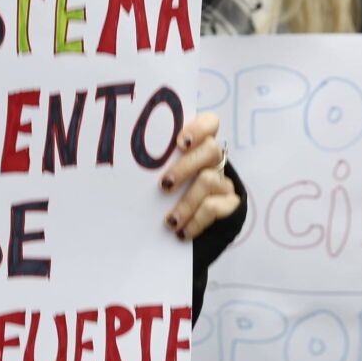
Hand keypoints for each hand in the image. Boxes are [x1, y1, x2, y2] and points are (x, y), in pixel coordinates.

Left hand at [160, 112, 238, 241]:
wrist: (195, 237)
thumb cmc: (169, 200)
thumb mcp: (165, 180)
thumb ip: (158, 168)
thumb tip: (130, 167)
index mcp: (198, 148)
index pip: (209, 123)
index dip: (199, 128)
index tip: (180, 142)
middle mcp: (215, 161)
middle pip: (210, 149)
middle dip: (185, 167)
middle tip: (164, 185)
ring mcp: (224, 182)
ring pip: (209, 180)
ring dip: (186, 202)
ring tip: (170, 221)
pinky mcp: (231, 204)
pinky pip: (214, 207)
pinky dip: (195, 220)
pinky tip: (182, 232)